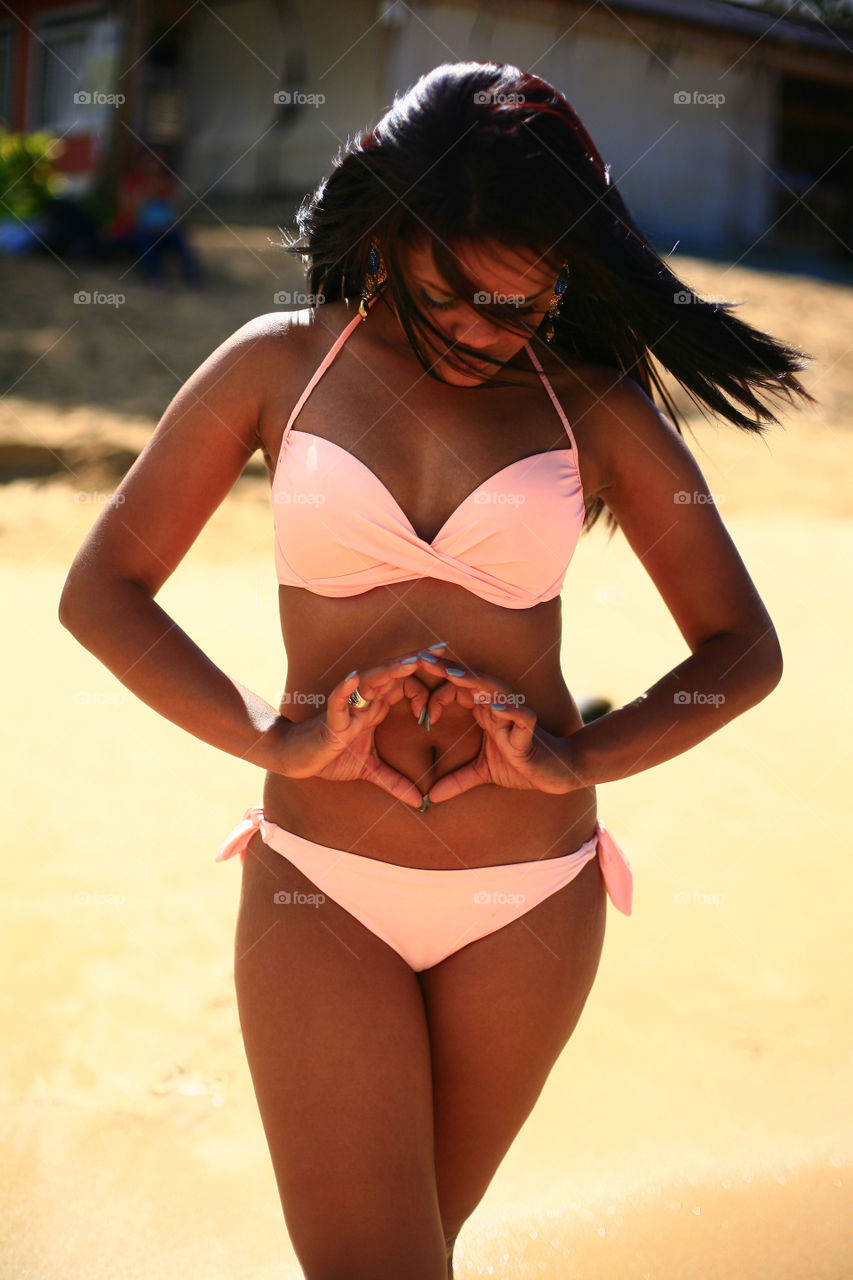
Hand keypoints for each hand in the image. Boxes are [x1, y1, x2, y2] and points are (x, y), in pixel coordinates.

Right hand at [274, 645, 446, 806]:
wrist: (297, 759)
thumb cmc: (331, 756)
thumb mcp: (370, 770)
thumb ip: (395, 782)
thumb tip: (419, 802)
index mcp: (375, 708)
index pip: (404, 686)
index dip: (424, 689)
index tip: (437, 707)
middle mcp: (363, 702)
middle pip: (392, 674)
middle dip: (415, 661)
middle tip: (442, 649)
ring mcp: (347, 708)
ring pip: (370, 682)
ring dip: (390, 671)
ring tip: (411, 661)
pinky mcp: (330, 719)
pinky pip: (337, 700)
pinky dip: (345, 689)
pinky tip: (355, 679)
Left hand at [414, 657, 585, 803]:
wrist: (556, 773)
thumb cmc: (521, 765)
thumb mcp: (483, 773)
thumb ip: (457, 781)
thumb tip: (432, 797)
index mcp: (485, 712)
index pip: (458, 691)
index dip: (437, 694)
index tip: (418, 710)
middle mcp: (498, 708)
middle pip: (472, 681)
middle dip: (448, 669)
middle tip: (422, 658)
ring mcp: (514, 717)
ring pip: (495, 691)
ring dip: (474, 681)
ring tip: (453, 675)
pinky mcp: (530, 732)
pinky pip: (521, 716)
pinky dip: (508, 710)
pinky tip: (494, 707)